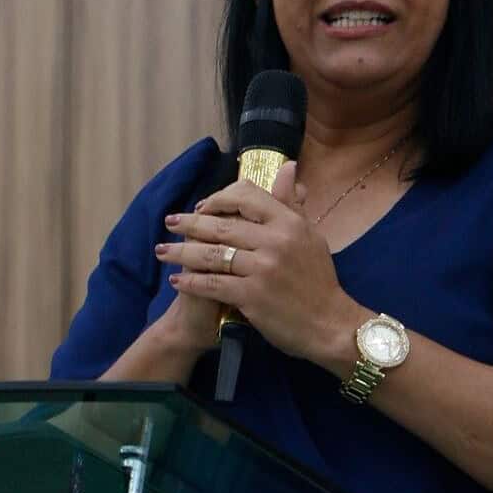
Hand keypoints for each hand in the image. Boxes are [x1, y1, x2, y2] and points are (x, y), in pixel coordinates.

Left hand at [155, 163, 358, 361]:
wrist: (330, 325)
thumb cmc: (319, 280)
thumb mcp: (310, 234)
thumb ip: (292, 203)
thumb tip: (287, 168)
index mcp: (289, 222)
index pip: (246, 196)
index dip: (218, 198)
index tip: (202, 207)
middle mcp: (275, 240)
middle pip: (222, 224)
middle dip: (190, 223)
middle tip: (170, 223)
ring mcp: (262, 268)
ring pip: (211, 253)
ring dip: (181, 252)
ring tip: (162, 251)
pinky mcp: (252, 296)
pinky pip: (212, 284)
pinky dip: (191, 282)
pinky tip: (177, 280)